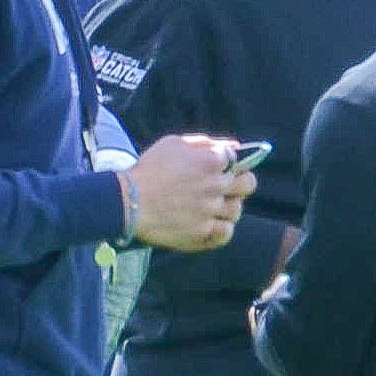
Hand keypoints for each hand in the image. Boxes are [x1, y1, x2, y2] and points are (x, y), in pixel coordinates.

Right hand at [118, 132, 254, 252]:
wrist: (127, 203)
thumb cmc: (148, 170)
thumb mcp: (173, 143)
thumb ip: (205, 142)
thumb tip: (233, 147)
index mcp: (210, 161)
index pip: (236, 159)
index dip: (227, 162)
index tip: (218, 167)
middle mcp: (215, 186)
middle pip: (248, 184)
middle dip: (240, 182)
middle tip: (226, 186)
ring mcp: (210, 211)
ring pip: (237, 210)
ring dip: (229, 206)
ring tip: (212, 206)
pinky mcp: (202, 232)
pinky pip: (226, 232)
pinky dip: (222, 228)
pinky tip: (211, 223)